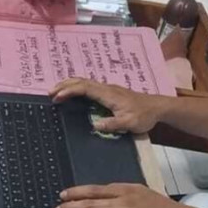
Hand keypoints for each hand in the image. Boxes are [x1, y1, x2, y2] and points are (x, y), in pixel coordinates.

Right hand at [50, 78, 167, 134]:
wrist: (157, 107)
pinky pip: (89, 86)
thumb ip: (112, 124)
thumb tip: (94, 125)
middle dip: (64, 85)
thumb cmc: (143, 115)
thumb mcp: (129, 123)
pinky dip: (77, 87)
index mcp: (108, 94)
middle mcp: (106, 88)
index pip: (84, 88)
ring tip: (56, 91)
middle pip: (81, 81)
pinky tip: (73, 93)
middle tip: (50, 93)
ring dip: (69, 85)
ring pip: (84, 81)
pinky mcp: (109, 92)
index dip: (69, 91)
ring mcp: (108, 88)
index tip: (57, 98)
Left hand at [55, 183, 205, 207]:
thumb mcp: (140, 192)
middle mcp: (124, 201)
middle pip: (92, 202)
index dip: (77, 192)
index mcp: (124, 189)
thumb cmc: (161, 207)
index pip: (95, 189)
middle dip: (72, 205)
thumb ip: (121, 194)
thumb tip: (101, 197)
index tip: (63, 194)